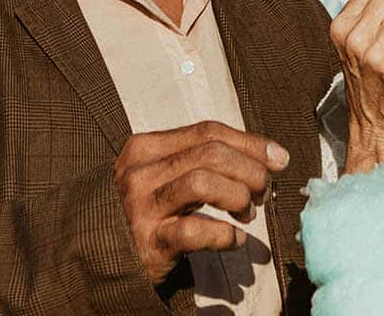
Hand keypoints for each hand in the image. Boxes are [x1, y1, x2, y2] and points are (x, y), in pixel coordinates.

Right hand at [113, 120, 290, 282]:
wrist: (105, 252)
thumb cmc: (151, 207)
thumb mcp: (170, 173)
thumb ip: (209, 158)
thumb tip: (273, 155)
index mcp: (146, 146)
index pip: (208, 131)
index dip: (250, 143)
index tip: (278, 158)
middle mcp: (141, 172)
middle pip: (210, 154)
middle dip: (249, 171)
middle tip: (262, 192)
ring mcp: (142, 207)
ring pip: (203, 183)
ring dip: (238, 197)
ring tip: (247, 213)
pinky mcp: (149, 242)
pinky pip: (196, 231)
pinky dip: (226, 235)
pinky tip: (235, 240)